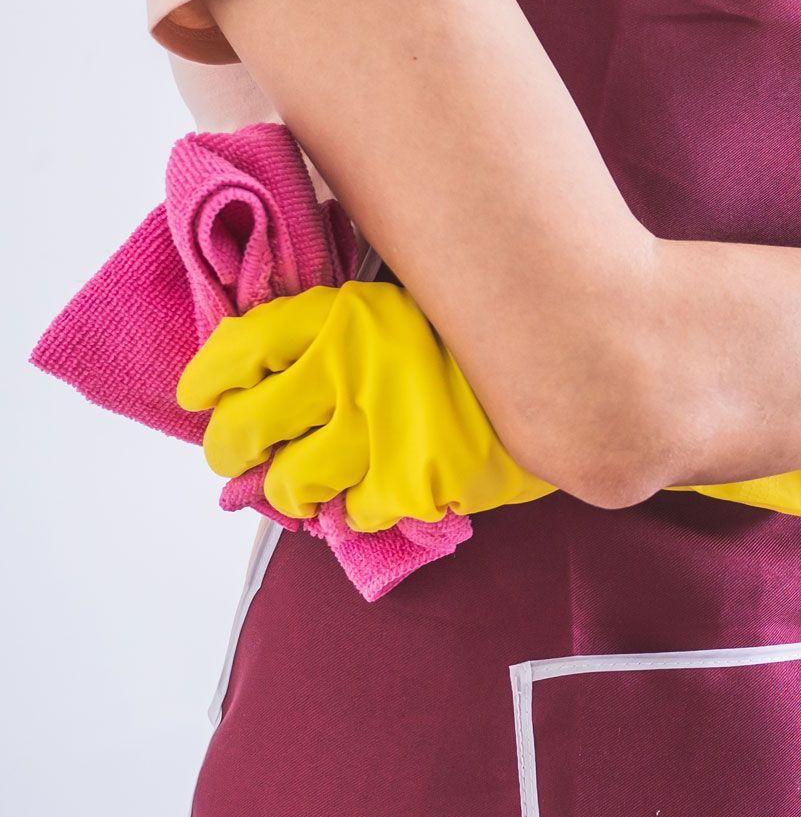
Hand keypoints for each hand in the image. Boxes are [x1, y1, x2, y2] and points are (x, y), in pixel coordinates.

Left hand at [177, 282, 553, 531]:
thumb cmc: (489, 338)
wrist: (579, 368)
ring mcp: (382, 430)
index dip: (210, 380)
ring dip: (290, 491)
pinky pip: (355, 514)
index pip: (243, 347)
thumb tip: (285, 358)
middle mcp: (353, 369)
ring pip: (291, 483)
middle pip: (246, 425)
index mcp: (348, 315)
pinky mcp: (414, 482)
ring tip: (304, 486)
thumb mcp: (416, 302)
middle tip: (243, 457)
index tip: (204, 396)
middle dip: (234, 450)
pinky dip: (358, 511)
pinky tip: (372, 495)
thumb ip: (354, 322)